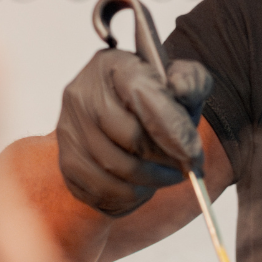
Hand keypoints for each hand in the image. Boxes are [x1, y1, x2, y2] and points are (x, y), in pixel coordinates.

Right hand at [55, 49, 212, 216]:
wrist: (126, 118)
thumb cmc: (156, 100)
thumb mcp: (181, 81)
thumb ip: (190, 80)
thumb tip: (181, 91)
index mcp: (112, 65)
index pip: (141, 95)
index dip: (171, 127)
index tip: (194, 153)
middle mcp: (82, 93)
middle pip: (128, 137)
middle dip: (164, 159)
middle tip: (185, 167)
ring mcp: (70, 129)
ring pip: (115, 168)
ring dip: (150, 181)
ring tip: (167, 176)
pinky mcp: (67, 161)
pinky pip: (100, 190)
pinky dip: (129, 196)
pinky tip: (143, 186)